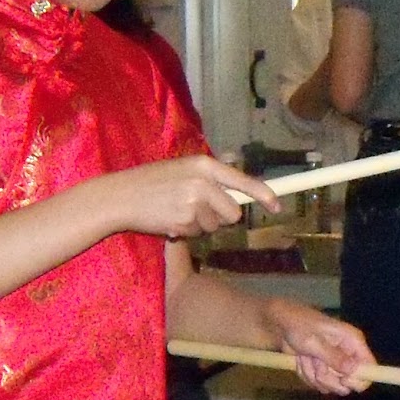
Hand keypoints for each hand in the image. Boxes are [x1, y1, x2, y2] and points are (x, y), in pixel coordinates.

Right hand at [98, 155, 280, 240]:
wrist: (121, 196)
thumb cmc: (152, 182)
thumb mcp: (183, 168)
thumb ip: (211, 175)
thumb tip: (238, 178)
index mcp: (204, 165)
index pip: (243, 181)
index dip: (265, 195)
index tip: (277, 206)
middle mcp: (203, 182)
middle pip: (233, 212)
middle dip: (220, 217)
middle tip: (197, 209)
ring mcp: (194, 203)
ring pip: (216, 226)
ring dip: (201, 225)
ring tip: (178, 211)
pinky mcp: (185, 221)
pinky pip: (199, 234)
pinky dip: (188, 232)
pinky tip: (171, 219)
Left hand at [275, 303, 372, 394]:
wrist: (280, 325)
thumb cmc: (298, 326)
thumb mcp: (314, 341)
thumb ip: (334, 357)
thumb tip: (354, 370)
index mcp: (353, 341)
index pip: (370, 367)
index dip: (358, 379)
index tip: (342, 379)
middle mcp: (348, 354)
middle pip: (350, 383)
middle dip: (329, 378)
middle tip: (316, 364)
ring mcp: (336, 364)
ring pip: (333, 385)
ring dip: (314, 375)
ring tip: (305, 358)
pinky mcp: (325, 370)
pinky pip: (320, 385)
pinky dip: (308, 375)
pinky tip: (302, 360)